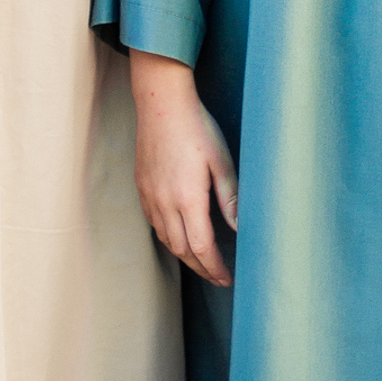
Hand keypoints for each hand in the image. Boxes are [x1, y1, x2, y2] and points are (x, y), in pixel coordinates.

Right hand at [130, 50, 237, 286]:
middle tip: (218, 278)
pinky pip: (154, 223)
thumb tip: (239, 228)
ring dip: (185, 256)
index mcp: (187, 199)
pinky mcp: (142, 185)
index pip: (202, 248)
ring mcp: (150, 195)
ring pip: (166, 239)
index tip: (227, 278)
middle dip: (202, 268)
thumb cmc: (197, 127)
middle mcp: (165, 202)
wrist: (161, 102)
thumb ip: (230, 196)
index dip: (215, 268)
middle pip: (183, 250)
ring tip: (202, 262)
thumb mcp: (221, 160)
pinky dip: (168, 237)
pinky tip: (179, 235)